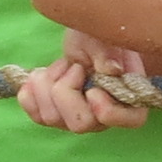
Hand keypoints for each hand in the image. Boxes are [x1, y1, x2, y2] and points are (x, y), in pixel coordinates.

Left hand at [17, 29, 158, 134]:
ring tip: (60, 65)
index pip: (131, 120)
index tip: (93, 88)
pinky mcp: (55, 114)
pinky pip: (36, 115)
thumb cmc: (98, 36)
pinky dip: (30, 93)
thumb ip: (108, 52)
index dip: (108, 110)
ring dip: (48, 84)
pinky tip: (39, 76)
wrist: (81, 38)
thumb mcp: (103, 37)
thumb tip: (111, 69)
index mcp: (129, 97)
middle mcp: (104, 117)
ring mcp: (77, 119)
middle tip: (72, 66)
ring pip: (52, 118)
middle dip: (66, 90)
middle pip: (80, 124)